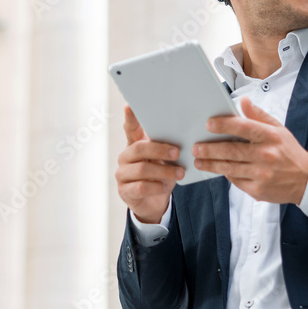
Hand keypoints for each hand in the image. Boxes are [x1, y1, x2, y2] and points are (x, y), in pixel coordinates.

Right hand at [116, 105, 184, 223]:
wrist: (153, 203)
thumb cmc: (160, 175)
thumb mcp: (164, 161)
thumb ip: (168, 149)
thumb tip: (185, 137)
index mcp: (135, 145)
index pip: (130, 128)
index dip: (130, 118)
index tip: (129, 105)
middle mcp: (125, 157)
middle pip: (139, 148)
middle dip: (160, 150)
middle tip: (177, 153)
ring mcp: (122, 174)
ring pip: (142, 169)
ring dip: (163, 171)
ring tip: (180, 173)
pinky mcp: (125, 191)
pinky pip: (140, 187)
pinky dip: (156, 186)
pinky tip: (165, 187)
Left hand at [193, 97, 307, 203]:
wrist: (306, 180)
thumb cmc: (289, 152)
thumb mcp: (279, 129)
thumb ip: (259, 116)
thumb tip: (243, 101)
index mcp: (271, 137)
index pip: (244, 127)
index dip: (224, 125)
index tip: (209, 124)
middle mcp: (266, 155)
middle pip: (231, 151)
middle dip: (210, 149)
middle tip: (196, 147)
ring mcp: (261, 174)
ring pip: (229, 168)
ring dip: (211, 164)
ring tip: (199, 160)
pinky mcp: (257, 190)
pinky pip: (236, 180)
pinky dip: (226, 174)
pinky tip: (217, 169)